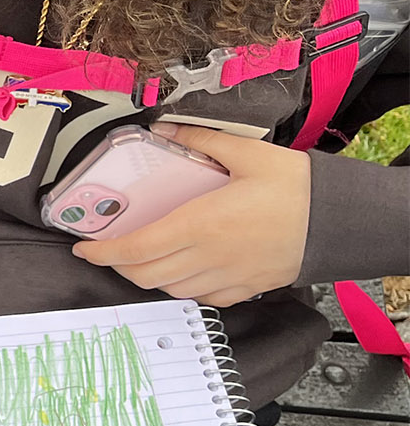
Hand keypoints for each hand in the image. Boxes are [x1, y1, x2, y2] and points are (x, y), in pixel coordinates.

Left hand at [72, 124, 310, 306]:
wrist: (341, 220)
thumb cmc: (298, 188)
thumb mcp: (248, 152)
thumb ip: (201, 139)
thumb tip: (165, 129)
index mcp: (200, 224)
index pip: (135, 249)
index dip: (102, 253)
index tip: (85, 248)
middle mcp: (207, 257)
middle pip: (144, 275)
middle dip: (118, 266)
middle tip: (110, 250)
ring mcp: (226, 277)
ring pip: (170, 289)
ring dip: (148, 276)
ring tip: (141, 257)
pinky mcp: (244, 288)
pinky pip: (200, 297)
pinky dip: (181, 287)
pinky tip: (181, 269)